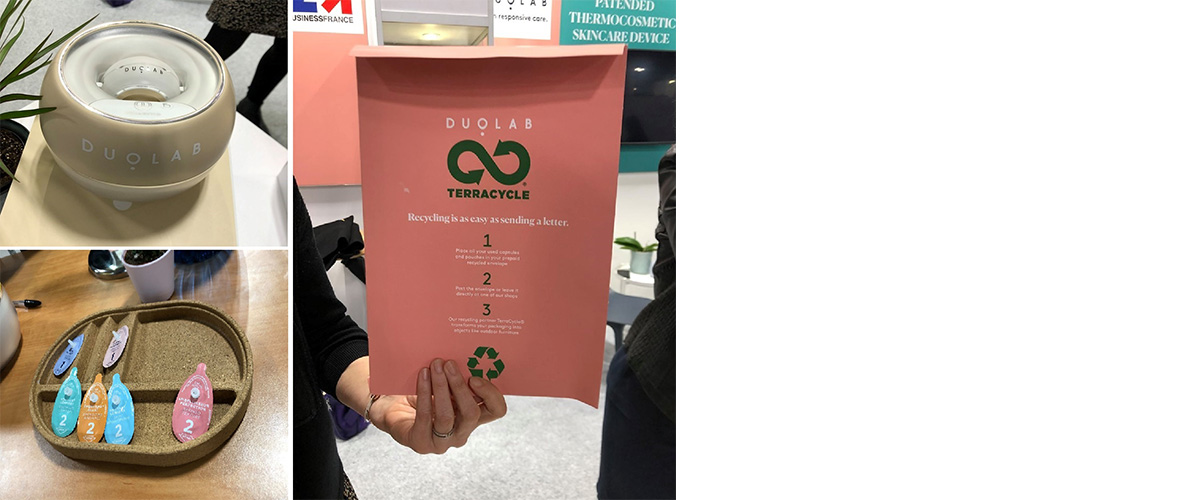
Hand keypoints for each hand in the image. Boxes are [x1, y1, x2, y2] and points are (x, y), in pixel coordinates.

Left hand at [369, 358, 506, 453]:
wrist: (393, 409)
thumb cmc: (423, 394)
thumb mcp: (445, 385)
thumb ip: (457, 378)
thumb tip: (461, 355)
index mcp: (473, 418)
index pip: (496, 410)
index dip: (491, 394)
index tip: (475, 377)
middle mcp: (461, 433)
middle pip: (472, 413)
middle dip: (460, 386)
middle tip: (449, 364)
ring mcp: (442, 442)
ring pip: (447, 416)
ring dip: (441, 387)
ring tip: (434, 366)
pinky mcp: (421, 443)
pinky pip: (425, 417)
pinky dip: (425, 392)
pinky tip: (422, 376)